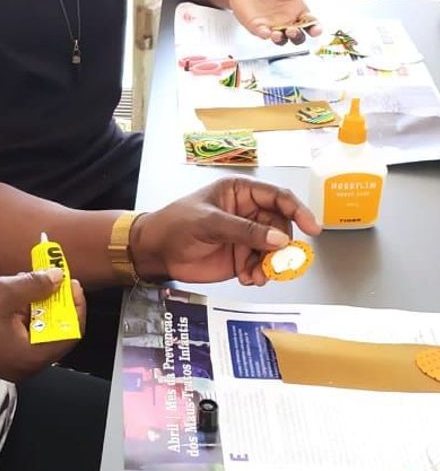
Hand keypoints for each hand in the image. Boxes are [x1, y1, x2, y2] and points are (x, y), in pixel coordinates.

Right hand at [0, 269, 85, 381]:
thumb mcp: (3, 292)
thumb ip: (35, 285)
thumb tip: (58, 278)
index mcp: (32, 357)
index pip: (71, 333)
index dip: (75, 305)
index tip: (70, 281)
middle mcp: (27, 367)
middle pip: (56, 334)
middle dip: (57, 304)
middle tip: (53, 278)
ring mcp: (12, 364)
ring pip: (38, 334)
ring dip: (39, 308)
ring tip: (32, 282)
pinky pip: (22, 337)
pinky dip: (24, 316)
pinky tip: (15, 296)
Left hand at [131, 177, 320, 285]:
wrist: (157, 251)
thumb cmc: (176, 225)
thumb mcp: (209, 223)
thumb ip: (244, 231)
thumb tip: (279, 240)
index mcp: (240, 192)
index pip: (278, 197)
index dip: (298, 211)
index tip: (312, 228)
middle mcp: (248, 212)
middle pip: (281, 227)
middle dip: (280, 247)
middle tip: (272, 263)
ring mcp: (247, 235)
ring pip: (275, 250)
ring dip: (270, 265)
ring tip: (253, 275)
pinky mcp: (243, 256)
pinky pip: (263, 265)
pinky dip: (260, 274)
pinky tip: (246, 278)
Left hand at [227, 0, 334, 43]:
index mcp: (298, 9)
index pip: (311, 23)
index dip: (316, 29)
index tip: (316, 30)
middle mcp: (287, 20)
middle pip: (298, 36)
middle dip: (298, 37)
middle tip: (293, 30)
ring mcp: (272, 25)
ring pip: (282, 40)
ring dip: (282, 39)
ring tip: (278, 34)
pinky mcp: (257, 27)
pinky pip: (263, 35)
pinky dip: (265, 35)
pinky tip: (266, 32)